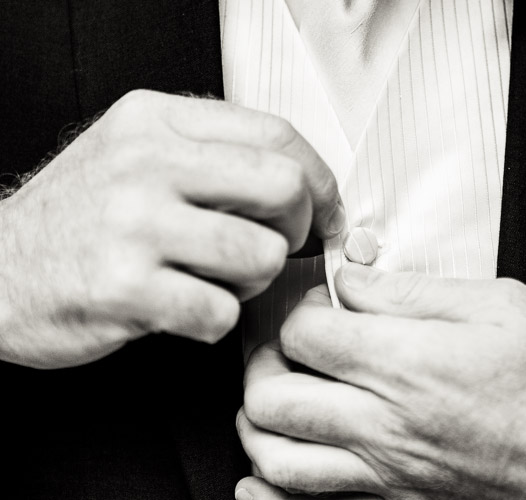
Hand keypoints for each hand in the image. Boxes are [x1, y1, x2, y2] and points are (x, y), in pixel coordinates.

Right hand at [0, 90, 343, 368]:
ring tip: (216, 279)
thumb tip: (304, 185)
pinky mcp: (124, 288)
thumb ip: (213, 156)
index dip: (320, 180)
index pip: (277, 135)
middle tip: (279, 245)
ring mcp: (133, 224)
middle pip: (284, 188)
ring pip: (261, 255)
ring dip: (253, 281)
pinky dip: (215, 319)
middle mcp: (145, 162)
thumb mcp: (136, 154)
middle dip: (299, 229)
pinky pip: (221, 312)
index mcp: (156, 121)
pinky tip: (184, 307)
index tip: (325, 210)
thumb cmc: (77, 217)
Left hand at [236, 265, 525, 499]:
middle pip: (269, 394)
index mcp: (409, 363)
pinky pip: (307, 499)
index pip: (302, 331)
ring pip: (274, 456)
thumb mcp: (500, 305)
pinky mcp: (394, 498)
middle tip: (285, 338)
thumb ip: (412, 291)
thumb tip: (351, 279)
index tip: (318, 297)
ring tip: (281, 387)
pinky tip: (284, 452)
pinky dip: (274, 479)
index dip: (298, 304)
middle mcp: (386, 423)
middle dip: (261, 357)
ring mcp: (385, 470)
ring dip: (259, 417)